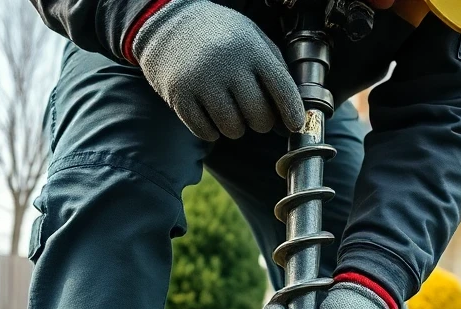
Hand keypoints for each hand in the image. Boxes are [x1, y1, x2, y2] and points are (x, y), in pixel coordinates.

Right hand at [132, 1, 306, 140]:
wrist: (165, 23)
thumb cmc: (217, 33)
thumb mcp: (250, 36)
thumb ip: (273, 67)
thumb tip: (292, 109)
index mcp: (250, 48)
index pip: (281, 87)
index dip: (292, 112)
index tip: (295, 126)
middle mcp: (227, 64)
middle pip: (258, 115)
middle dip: (261, 122)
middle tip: (254, 115)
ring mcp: (201, 81)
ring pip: (232, 128)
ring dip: (236, 128)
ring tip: (230, 112)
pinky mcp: (180, 96)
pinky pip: (205, 132)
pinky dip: (212, 132)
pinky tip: (210, 116)